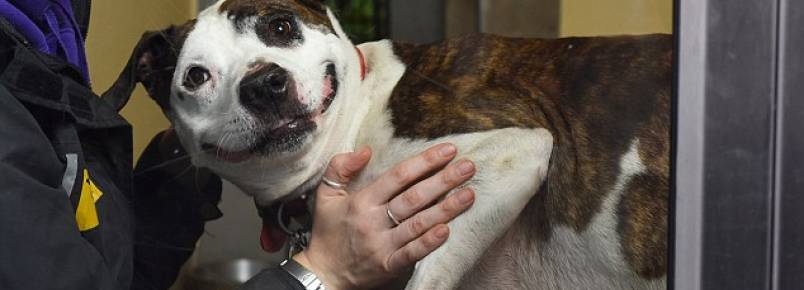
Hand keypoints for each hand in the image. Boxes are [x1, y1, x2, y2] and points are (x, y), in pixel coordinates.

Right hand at [295, 144, 475, 289]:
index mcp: (361, 201)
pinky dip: (429, 243)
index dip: (424, 161)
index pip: (398, 176)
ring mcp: (381, 245)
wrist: (323, 273)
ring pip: (417, 223)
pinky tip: (447, 230)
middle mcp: (372, 221)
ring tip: (469, 194)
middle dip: (443, 180)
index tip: (448, 150)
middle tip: (469, 167)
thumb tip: (365, 149)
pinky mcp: (388, 266)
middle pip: (413, 197)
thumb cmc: (328, 231)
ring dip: (445, 209)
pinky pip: (411, 253)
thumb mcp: (325, 195)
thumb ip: (340, 167)